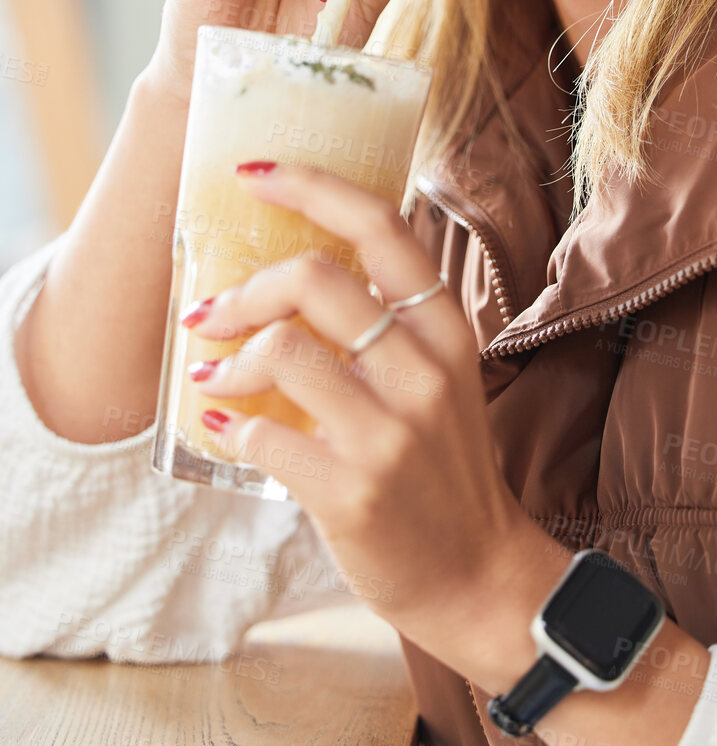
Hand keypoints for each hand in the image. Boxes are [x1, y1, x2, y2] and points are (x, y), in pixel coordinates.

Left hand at [185, 162, 567, 682]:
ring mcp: (392, 433)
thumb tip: (290, 274)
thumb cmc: (442, 470)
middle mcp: (426, 371)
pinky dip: (230, 426)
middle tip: (211, 310)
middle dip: (244, 289)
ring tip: (212, 375)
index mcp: (446, 331)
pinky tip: (223, 428)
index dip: (312, 185)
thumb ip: (383, 329)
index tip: (253, 170)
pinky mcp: (354, 492)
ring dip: (228, 359)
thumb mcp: (436, 382)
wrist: (476, 575)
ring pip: (283, 352)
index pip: (382, 226)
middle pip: (315, 279)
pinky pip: (263, 435)